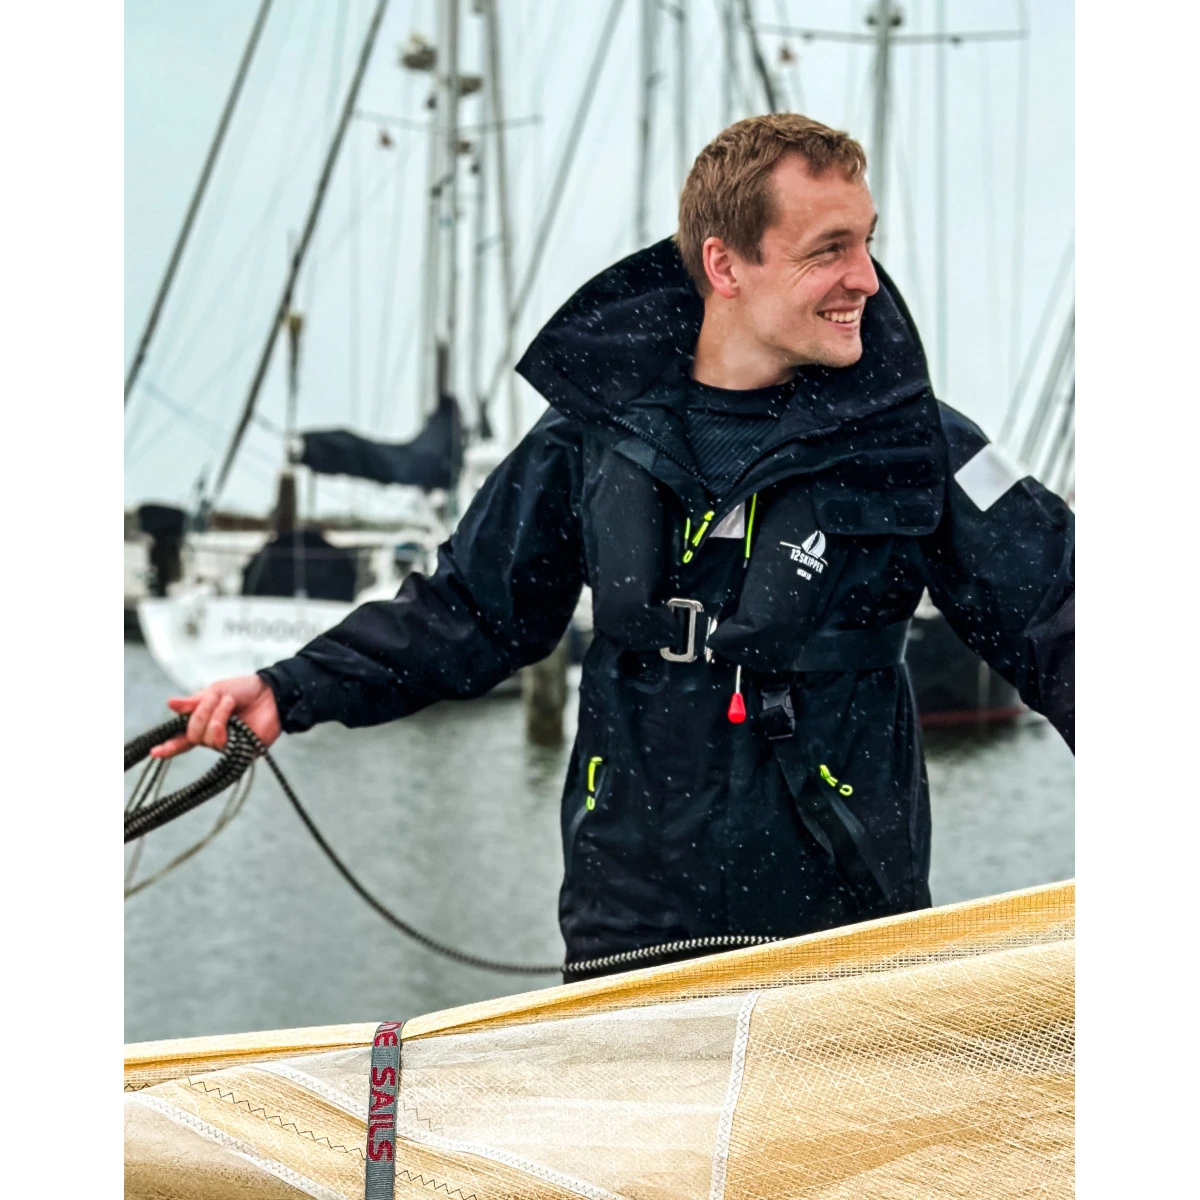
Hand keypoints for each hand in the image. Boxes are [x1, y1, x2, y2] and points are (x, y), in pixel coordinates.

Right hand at [151, 674, 281, 758]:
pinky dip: (220, 722)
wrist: (272, 691)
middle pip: (191, 735)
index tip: (154, 751)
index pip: (183, 739)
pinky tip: (230, 710)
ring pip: (204, 738)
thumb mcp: (216, 691)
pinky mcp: (241, 750)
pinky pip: (219, 741)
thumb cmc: (245, 690)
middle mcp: (214, 737)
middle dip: (199, 714)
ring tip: (228, 702)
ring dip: (213, 715)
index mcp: (206, 723)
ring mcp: (227, 745)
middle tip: (214, 698)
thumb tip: (169, 704)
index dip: (169, 746)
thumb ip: (195, 702)